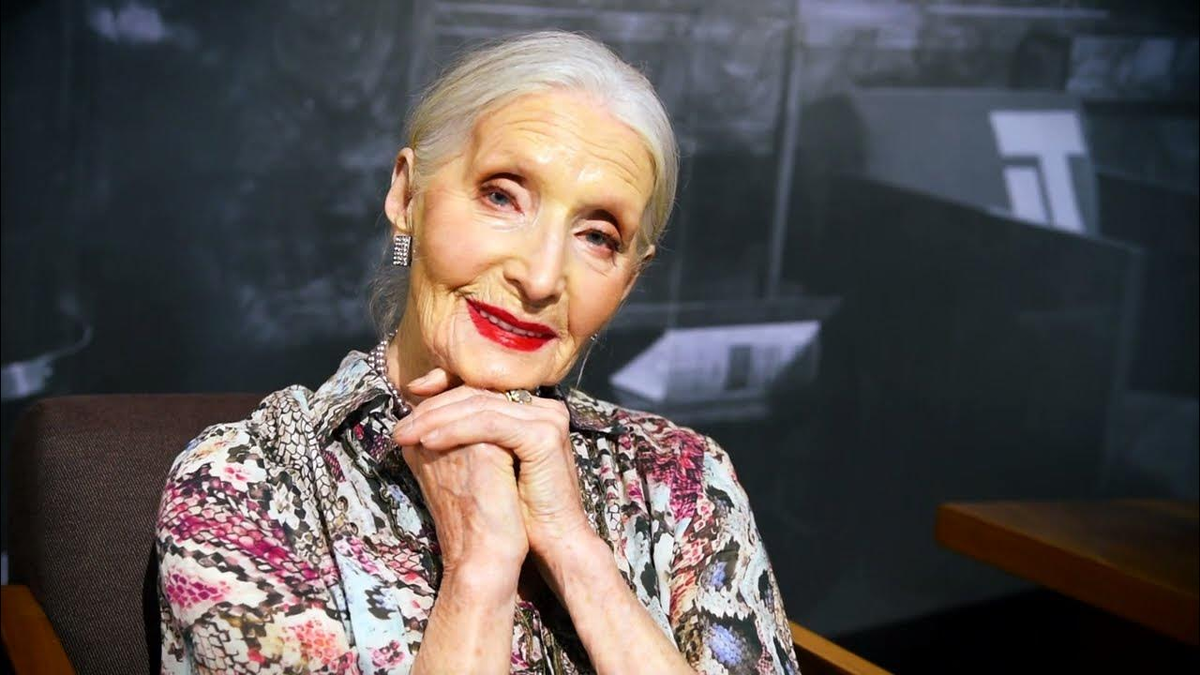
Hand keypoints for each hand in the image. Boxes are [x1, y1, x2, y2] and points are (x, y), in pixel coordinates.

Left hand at [394, 369, 594, 562]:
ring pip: (480, 407)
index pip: (481, 388)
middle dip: (432, 407)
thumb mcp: (490, 464)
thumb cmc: (519, 509)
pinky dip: (455, 431)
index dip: (443, 389)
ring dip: (436, 419)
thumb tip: (422, 420)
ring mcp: (548, 418)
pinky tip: (429, 442)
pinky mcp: (543, 435)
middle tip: (400, 427)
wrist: (553, 541)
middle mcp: (544, 407)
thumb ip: (469, 436)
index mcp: (533, 410)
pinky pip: (489, 424)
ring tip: (406, 435)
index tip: (409, 402)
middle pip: (478, 394)